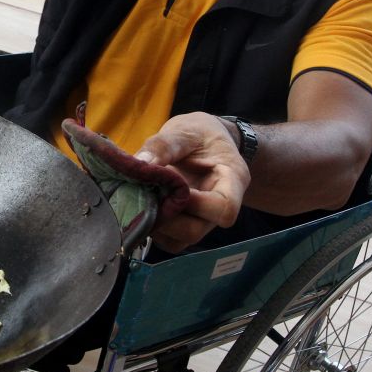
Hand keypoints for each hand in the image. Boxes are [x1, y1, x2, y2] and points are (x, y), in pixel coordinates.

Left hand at [134, 112, 250, 252]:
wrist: (203, 140)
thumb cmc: (199, 134)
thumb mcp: (184, 130)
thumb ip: (163, 145)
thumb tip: (139, 164)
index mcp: (232, 180)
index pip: (225, 209)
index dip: (195, 204)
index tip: (173, 185)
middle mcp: (220, 206)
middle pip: (196, 230)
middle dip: (166, 215)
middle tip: (145, 193)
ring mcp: (204, 220)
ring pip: (181, 239)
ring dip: (157, 223)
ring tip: (142, 198)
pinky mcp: (187, 225)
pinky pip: (171, 241)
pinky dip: (155, 229)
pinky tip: (144, 206)